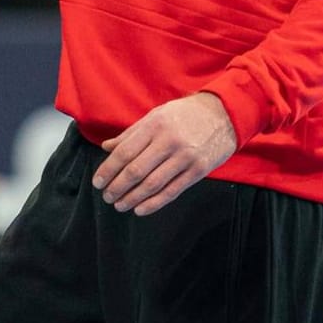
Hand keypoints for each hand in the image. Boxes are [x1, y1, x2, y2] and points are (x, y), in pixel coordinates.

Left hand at [92, 93, 237, 215]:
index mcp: (154, 126)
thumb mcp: (156, 115)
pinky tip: (140, 209)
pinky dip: (154, 203)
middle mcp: (168, 141)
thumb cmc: (185, 114)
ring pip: (153, 183)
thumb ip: (131, 133)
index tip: (97, 182)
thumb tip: (107, 147)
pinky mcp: (199, 170)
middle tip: (107, 197)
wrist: (225, 114)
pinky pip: (173, 190)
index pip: (124, 152)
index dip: (108, 170)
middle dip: (118, 187)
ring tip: (120, 205)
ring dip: (133, 198)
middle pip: (136, 170)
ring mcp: (185, 157)